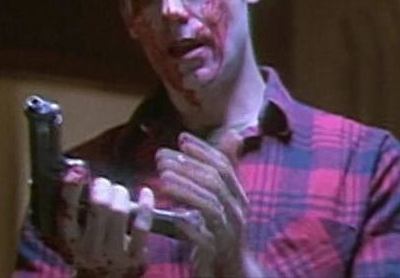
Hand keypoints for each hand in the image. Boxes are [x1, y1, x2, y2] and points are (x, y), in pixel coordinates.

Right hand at [58, 162, 153, 277]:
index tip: (79, 170)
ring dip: (121, 193)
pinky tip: (145, 192)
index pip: (66, 211)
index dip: (72, 188)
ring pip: (119, 212)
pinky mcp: (134, 256)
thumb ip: (75, 210)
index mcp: (69, 240)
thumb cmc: (89, 247)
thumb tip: (76, 171)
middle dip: (103, 186)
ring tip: (119, 190)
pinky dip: (145, 205)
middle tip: (104, 182)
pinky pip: (142, 225)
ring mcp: (112, 253)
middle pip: (99, 206)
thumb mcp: (76, 234)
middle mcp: (88, 248)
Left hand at [155, 130, 247, 275]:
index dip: (203, 150)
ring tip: (162, 179)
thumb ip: (223, 170)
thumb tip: (232, 134)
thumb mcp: (223, 197)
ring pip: (210, 205)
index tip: (181, 138)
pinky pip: (205, 236)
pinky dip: (190, 225)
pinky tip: (174, 216)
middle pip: (216, 181)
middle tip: (161, 158)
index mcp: (238, 195)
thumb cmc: (222, 231)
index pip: (224, 166)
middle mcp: (238, 211)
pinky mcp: (218, 251)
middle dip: (187, 166)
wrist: (231, 270)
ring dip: (185, 189)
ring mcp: (229, 232)